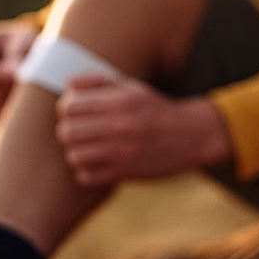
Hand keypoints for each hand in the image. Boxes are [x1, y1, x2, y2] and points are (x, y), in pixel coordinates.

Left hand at [55, 75, 232, 185]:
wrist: (191, 136)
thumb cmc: (154, 109)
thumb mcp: (131, 87)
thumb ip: (98, 82)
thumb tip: (68, 83)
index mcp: (120, 101)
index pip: (70, 105)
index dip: (67, 108)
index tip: (76, 112)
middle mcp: (121, 126)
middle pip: (67, 132)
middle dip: (68, 131)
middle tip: (79, 132)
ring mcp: (123, 151)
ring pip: (74, 156)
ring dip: (76, 152)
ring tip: (87, 148)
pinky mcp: (126, 172)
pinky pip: (86, 176)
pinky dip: (86, 171)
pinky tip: (97, 163)